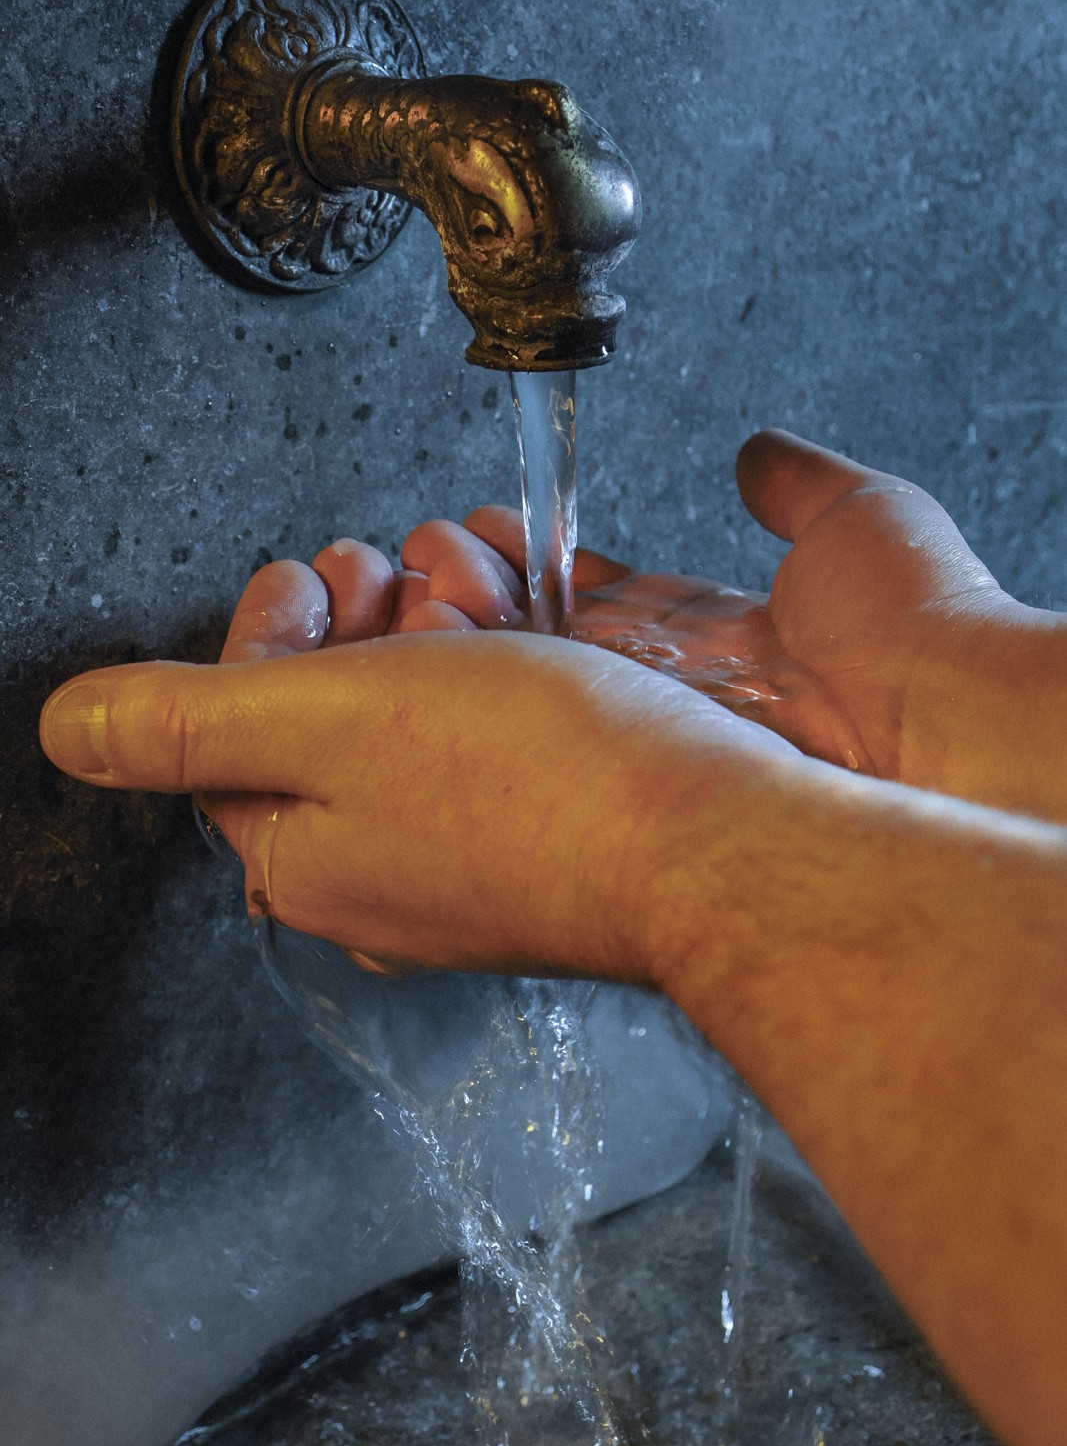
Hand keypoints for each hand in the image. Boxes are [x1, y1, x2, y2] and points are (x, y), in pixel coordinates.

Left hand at [38, 552, 798, 979]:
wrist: (725, 840)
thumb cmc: (545, 785)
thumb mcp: (330, 722)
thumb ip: (190, 721)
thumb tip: (72, 732)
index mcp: (308, 859)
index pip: (235, 735)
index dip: (263, 636)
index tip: (306, 580)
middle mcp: (386, 870)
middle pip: (333, 716)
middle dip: (359, 617)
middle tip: (395, 574)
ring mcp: (476, 853)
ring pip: (423, 707)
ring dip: (438, 618)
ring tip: (478, 578)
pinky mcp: (556, 825)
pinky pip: (504, 724)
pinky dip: (509, 651)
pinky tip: (536, 605)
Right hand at [399, 431, 1066, 820]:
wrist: (932, 721)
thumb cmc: (914, 630)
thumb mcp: (853, 519)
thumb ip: (794, 484)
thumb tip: (762, 454)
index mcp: (715, 635)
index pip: (596, 596)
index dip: (535, 563)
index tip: (489, 535)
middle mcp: (666, 690)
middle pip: (536, 641)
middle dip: (469, 591)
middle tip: (423, 563)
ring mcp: (634, 729)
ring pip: (509, 681)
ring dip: (446, 629)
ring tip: (410, 586)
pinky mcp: (608, 758)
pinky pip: (512, 716)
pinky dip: (453, 677)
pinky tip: (414, 639)